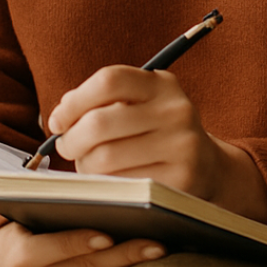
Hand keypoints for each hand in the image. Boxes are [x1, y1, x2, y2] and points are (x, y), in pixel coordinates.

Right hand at [0, 221, 163, 266]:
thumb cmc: (20, 225)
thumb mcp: (25, 213)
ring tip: (156, 254)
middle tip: (156, 244)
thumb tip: (103, 200)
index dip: (84, 242)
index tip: (111, 235)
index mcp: (20, 258)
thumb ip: (56, 207)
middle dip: (123, 256)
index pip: (57, 248)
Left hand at [47, 66, 266, 223]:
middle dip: (71, 139)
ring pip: (106, 158)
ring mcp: (181, 146)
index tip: (57, 120)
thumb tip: (61, 113)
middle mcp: (176, 111)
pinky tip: (106, 183)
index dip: (74, 101)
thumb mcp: (142, 105)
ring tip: (86, 165)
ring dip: (84, 166)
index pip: (109, 80)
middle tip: (66, 147)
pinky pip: (123, 185)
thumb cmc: (157, 132)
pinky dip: (104, 186)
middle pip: (100, 123)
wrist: (208, 167)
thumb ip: (104, 101)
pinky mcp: (180, 181)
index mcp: (162, 84)